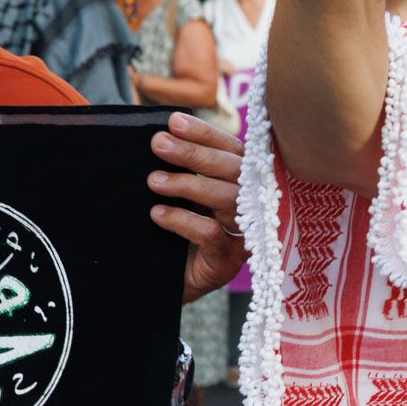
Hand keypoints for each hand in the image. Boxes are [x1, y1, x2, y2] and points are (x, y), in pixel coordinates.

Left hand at [147, 112, 247, 303]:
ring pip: (227, 199)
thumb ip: (185, 168)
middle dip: (195, 153)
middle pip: (235, 171)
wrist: (164, 283)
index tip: (173, 122)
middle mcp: (253, 205)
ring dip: (188, 185)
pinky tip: (158, 214)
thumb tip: (163, 133)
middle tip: (158, 144)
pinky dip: (183, 220)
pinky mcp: (228, 261)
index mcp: (244, 183)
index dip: (206, 134)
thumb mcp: (183, 194)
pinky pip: (211, 234)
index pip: (232, 150)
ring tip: (153, 181)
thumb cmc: (176, 231)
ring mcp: (244, 234)